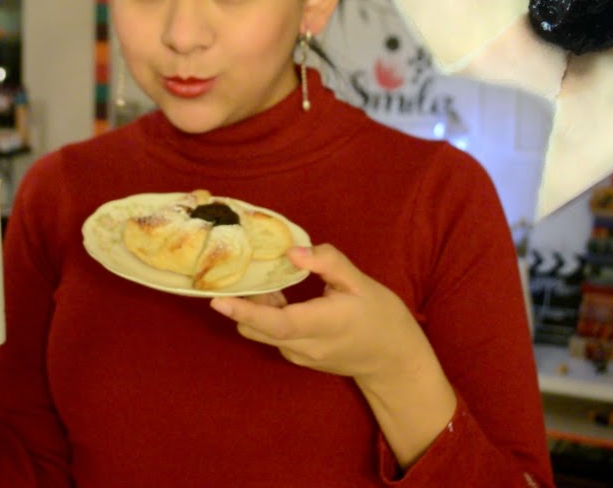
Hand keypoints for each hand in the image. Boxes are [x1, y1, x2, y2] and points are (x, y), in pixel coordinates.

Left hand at [210, 243, 434, 386]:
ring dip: (255, 308)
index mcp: (322, 325)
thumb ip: (328, 263)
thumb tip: (292, 252)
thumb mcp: (361, 283)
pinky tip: (279, 296)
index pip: (276, 322)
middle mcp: (304, 346)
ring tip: (266, 280)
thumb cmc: (381, 318)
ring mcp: (299, 356)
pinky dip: (267, 315)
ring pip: (261, 332)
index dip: (245, 310)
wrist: (394, 360)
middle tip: (240, 272)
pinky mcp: (299, 357)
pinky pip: (272, 335)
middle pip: (257, 328)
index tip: (218, 300)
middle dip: (242, 302)